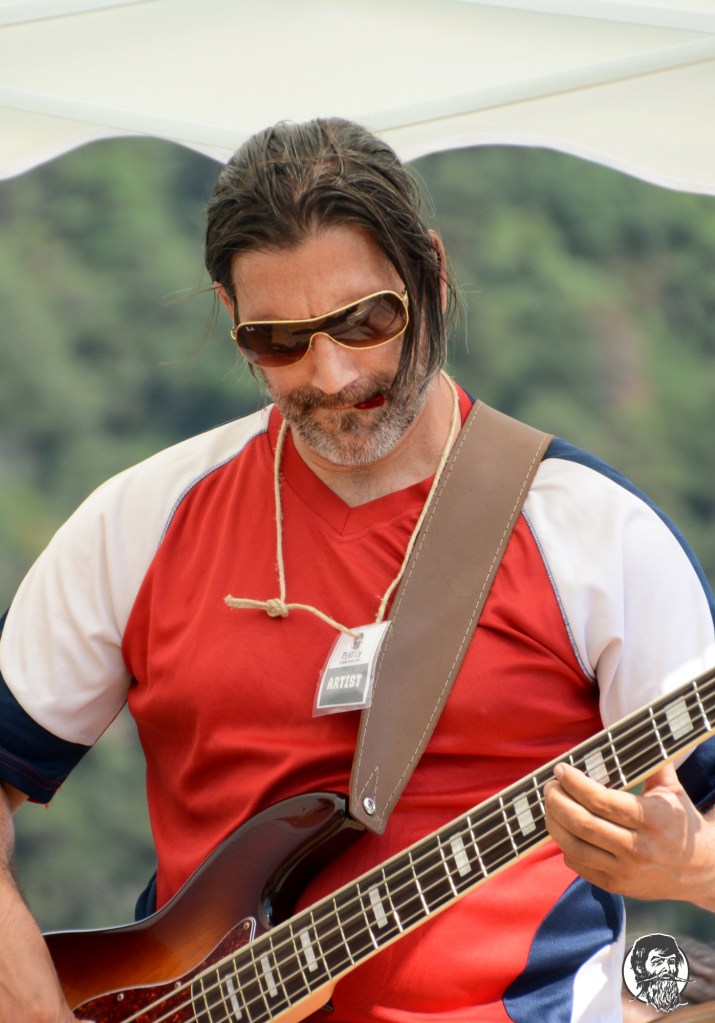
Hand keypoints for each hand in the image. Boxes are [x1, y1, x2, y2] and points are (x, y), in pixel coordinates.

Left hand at [544, 761, 714, 905]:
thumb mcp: (673, 790)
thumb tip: (632, 732)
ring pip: (574, 846)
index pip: (601, 800)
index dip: (574, 783)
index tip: (561, 770)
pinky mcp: (617, 886)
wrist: (703, 870)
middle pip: (582, 822)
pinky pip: (579, 865)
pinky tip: (564, 830)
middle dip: (557, 800)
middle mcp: (638, 848)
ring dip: (554, 823)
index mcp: (652, 819)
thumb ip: (652, 763)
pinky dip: (565, 846)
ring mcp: (626, 870)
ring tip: (550, 805)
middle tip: (549, 786)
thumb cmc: (681, 822)